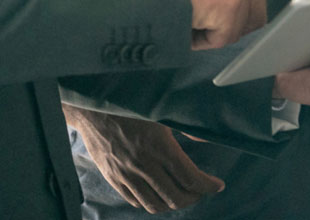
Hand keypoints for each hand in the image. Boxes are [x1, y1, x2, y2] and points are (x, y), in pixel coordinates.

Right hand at [64, 104, 223, 211]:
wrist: (92, 108)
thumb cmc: (129, 106)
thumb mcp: (160, 111)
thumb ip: (185, 128)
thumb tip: (206, 138)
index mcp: (159, 147)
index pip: (191, 178)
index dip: (208, 185)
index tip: (217, 185)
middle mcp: (144, 165)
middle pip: (177, 197)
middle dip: (194, 196)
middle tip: (200, 189)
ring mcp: (126, 174)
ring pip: (156, 204)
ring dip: (173, 204)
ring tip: (180, 194)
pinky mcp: (113, 178)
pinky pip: (135, 201)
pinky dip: (150, 202)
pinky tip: (157, 193)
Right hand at [162, 0, 309, 49]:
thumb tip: (228, 2)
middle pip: (255, 15)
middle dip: (228, 22)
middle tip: (197, 9)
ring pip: (236, 30)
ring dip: (211, 30)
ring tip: (186, 10)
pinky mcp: (231, 9)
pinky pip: (220, 40)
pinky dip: (200, 37)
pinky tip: (185, 18)